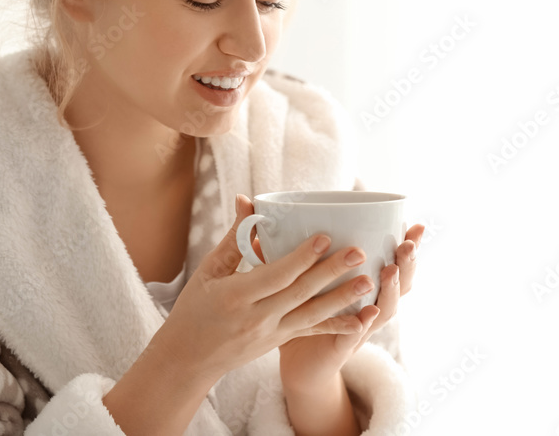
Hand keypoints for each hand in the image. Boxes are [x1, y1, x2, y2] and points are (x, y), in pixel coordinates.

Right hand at [153, 194, 378, 384]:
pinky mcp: (279, 341)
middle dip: (332, 272)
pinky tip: (362, 323)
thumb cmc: (195, 308)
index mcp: (235, 296)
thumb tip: (247, 200)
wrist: (189, 358)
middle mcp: (256, 318)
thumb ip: (235, 237)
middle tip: (359, 253)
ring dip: (342, 299)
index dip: (302, 257)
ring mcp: (271, 333)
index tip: (325, 237)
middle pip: (300, 293)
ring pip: (312, 315)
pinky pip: (311, 332)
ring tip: (368, 283)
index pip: (275, 275)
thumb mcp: (209, 270)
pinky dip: (337, 328)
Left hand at [278, 223, 425, 393]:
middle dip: (407, 264)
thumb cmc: (307, 316)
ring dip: (389, 290)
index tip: (415, 225)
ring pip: (383, 311)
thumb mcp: (309, 280)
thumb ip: (302, 253)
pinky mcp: (339, 350)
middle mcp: (370, 309)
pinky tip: (366, 312)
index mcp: (368, 290)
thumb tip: (280, 219)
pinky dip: (361, 325)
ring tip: (389, 270)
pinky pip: (353, 337)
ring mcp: (359, 332)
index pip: (395, 264)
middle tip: (408, 244)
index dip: (408, 247)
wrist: (300, 365)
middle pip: (399, 286)